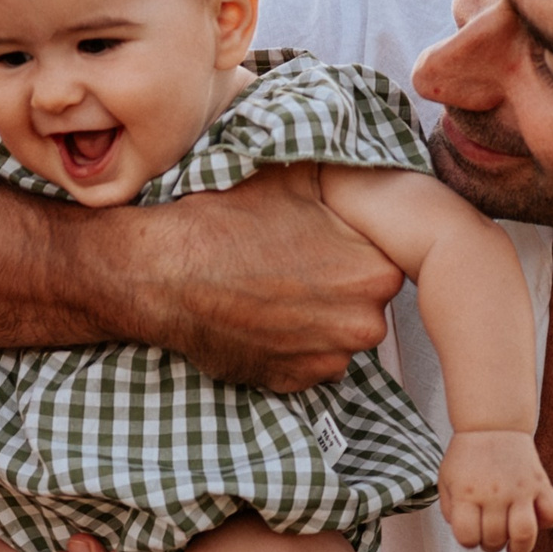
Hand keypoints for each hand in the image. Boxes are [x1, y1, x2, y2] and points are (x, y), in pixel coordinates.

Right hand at [137, 165, 402, 391]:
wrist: (165, 275)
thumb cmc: (225, 225)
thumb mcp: (291, 178)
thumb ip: (340, 177)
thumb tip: (358, 167)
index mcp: (374, 271)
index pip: (387, 259)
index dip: (355, 246)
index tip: (327, 240)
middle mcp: (363, 323)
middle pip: (365, 300)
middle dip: (338, 284)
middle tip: (296, 265)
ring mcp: (329, 359)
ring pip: (337, 332)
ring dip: (316, 316)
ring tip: (275, 290)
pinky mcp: (294, 383)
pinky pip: (307, 361)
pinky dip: (291, 343)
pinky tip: (262, 317)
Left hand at [437, 428, 552, 551]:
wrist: (492, 426)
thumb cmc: (467, 457)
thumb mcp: (446, 481)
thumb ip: (451, 511)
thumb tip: (468, 536)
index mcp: (467, 493)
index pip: (467, 536)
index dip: (468, 541)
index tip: (471, 532)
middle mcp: (494, 493)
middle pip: (494, 538)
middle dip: (491, 545)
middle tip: (490, 535)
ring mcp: (520, 489)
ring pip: (524, 534)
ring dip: (519, 548)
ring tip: (513, 544)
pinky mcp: (540, 484)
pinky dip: (547, 523)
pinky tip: (535, 518)